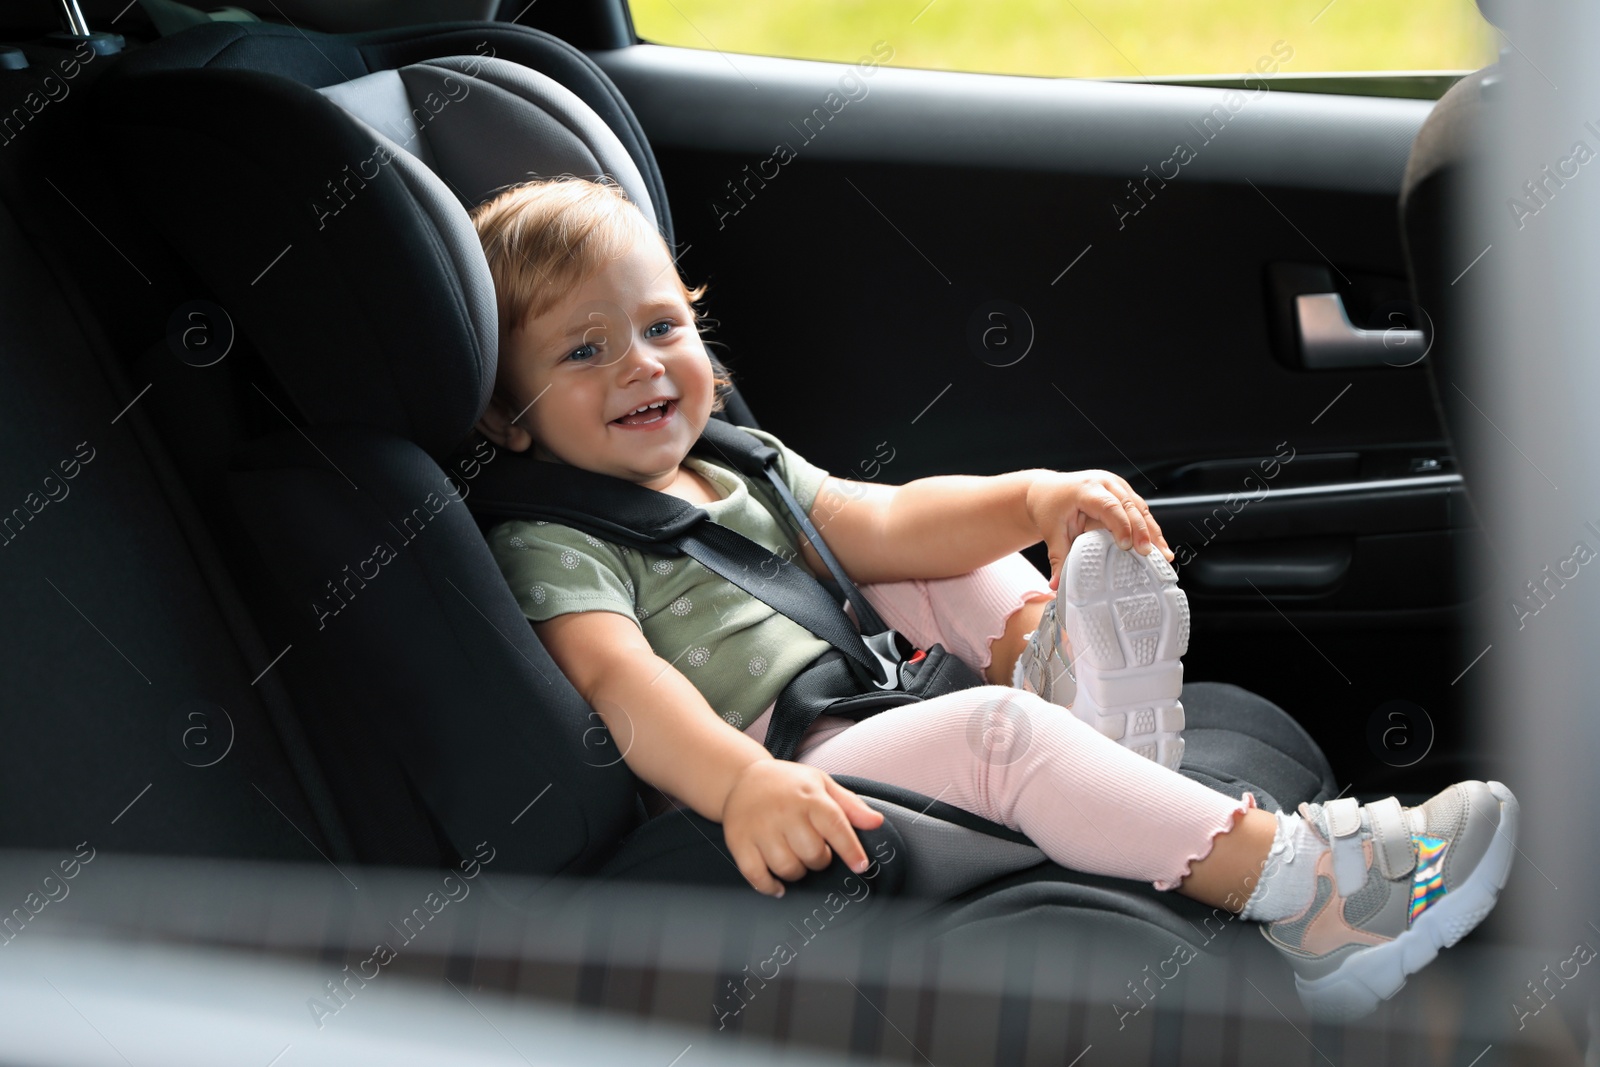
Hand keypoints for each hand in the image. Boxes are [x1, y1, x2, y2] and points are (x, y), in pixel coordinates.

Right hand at [721, 760, 884, 897]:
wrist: (743, 778)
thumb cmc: (788, 785)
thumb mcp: (822, 784)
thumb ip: (851, 806)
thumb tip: (876, 822)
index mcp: (809, 797)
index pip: (836, 827)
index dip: (851, 850)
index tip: (861, 866)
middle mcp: (784, 812)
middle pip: (812, 854)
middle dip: (819, 860)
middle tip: (815, 850)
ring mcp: (760, 828)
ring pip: (787, 868)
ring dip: (797, 873)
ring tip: (795, 859)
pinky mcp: (740, 842)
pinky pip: (757, 875)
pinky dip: (770, 886)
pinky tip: (777, 883)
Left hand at [1026, 469, 1173, 589]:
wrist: (1049, 490)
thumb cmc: (1050, 507)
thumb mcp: (1052, 532)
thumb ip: (1058, 557)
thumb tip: (1057, 586)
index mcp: (1086, 489)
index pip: (1109, 506)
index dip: (1121, 525)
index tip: (1127, 546)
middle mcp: (1104, 483)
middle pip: (1129, 505)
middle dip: (1142, 531)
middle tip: (1148, 554)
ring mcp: (1117, 485)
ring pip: (1140, 507)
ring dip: (1152, 531)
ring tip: (1162, 555)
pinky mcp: (1124, 492)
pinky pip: (1141, 510)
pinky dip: (1150, 528)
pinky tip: (1159, 547)